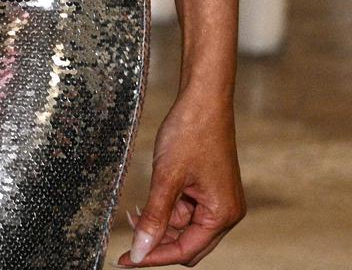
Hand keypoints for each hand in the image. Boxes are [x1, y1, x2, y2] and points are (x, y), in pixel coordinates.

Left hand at [122, 91, 244, 265]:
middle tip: (128, 233)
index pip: (186, 251)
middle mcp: (225, 212)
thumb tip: (140, 251)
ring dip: (159, 221)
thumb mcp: (167, 177)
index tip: (126, 260)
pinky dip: (167, 207)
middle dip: (157, 240)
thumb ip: (154, 217)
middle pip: (187, 244)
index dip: (154, 257)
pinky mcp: (209, 189)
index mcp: (222, 214)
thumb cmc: (191, 131)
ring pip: (183, 227)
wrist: (203, 98)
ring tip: (135, 209)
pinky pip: (185, 210)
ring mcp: (218, 200)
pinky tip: (149, 199)